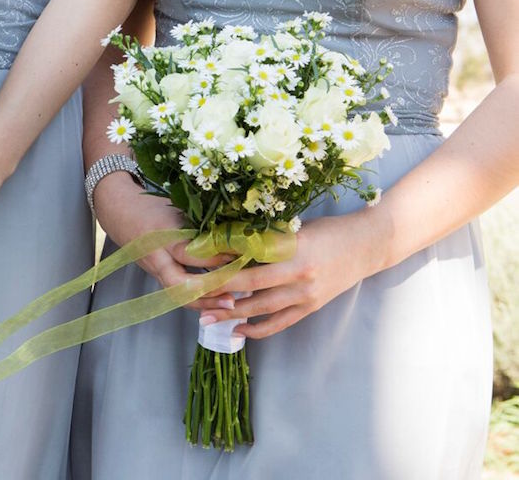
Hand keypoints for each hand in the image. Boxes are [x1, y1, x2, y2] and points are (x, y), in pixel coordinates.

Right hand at [92, 172, 233, 311]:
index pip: (190, 254)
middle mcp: (156, 257)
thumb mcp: (176, 208)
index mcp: (161, 235)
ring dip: (204, 303)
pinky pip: (177, 293)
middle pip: (180, 285)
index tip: (241, 258)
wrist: (119, 212)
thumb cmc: (151, 206)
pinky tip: (216, 300)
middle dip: (208, 295)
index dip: (216, 260)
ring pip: (178, 295)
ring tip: (229, 304)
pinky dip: (197, 299)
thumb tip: (237, 236)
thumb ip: (201, 224)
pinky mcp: (156, 276)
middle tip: (233, 298)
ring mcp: (154, 270)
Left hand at [200, 214, 385, 338]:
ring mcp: (306, 294)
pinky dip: (258, 329)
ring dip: (232, 315)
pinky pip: (280, 323)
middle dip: (218, 293)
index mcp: (292, 248)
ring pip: (262, 309)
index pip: (248, 259)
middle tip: (190, 296)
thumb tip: (225, 243)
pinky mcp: (312, 307)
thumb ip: (264, 239)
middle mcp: (299, 274)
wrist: (369, 245)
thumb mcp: (295, 228)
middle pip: (250, 287)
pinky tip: (238, 330)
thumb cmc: (328, 229)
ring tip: (206, 319)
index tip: (195, 266)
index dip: (221, 265)